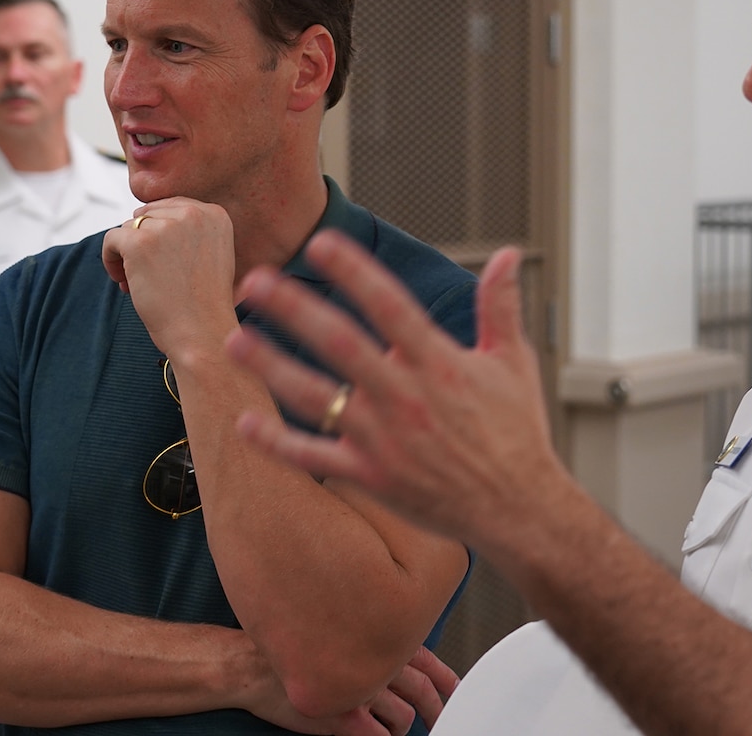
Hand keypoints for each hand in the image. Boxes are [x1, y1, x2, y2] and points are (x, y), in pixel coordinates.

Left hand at [101, 199, 238, 366]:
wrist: (203, 332)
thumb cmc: (204, 302)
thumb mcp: (211, 253)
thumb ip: (187, 230)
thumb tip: (142, 216)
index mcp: (214, 214)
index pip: (170, 208)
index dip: (160, 234)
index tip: (162, 261)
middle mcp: (193, 214)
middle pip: (148, 215)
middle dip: (143, 242)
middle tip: (148, 274)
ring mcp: (166, 226)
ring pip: (128, 227)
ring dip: (127, 254)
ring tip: (137, 282)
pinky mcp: (140, 243)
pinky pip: (111, 239)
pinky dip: (110, 260)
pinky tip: (123, 281)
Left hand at [227, 230, 565, 548]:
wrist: (518, 508)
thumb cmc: (517, 432)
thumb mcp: (513, 362)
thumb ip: (501, 305)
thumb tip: (506, 253)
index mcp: (439, 362)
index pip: (389, 305)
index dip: (354, 272)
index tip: (320, 242)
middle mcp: (405, 396)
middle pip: (340, 343)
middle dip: (294, 309)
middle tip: (254, 280)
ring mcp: (383, 439)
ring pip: (316, 397)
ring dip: (271, 367)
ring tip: (232, 340)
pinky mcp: (371, 477)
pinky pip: (315, 458)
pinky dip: (278, 443)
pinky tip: (244, 421)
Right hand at [249, 645, 458, 734]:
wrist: (250, 665)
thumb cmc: (288, 647)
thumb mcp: (334, 631)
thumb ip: (366, 638)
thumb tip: (391, 652)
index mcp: (375, 637)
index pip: (426, 658)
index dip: (446, 677)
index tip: (455, 688)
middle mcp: (374, 661)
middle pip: (422, 690)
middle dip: (435, 709)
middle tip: (439, 720)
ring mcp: (361, 690)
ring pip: (403, 718)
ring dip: (403, 729)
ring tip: (396, 732)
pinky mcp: (345, 718)